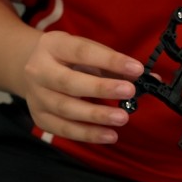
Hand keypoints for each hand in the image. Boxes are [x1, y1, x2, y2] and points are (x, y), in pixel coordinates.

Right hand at [16, 31, 141, 144]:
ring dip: (96, 116)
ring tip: (123, 118)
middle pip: (68, 82)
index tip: (136, 69)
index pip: (82, 51)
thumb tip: (151, 79)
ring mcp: (36, 96)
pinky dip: (87, 134)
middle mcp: (38, 70)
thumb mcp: (88, 53)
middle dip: (101, 88)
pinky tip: (109, 135)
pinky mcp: (40, 117)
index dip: (110, 60)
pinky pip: (63, 129)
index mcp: (53, 46)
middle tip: (129, 92)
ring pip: (65, 109)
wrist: (31, 68)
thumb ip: (115, 65)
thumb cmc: (69, 60)